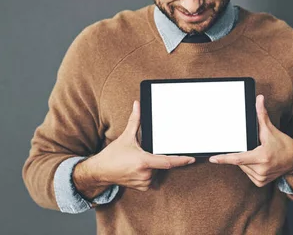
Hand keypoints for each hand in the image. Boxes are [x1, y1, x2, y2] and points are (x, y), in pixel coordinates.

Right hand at [79, 100, 194, 191]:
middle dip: (157, 157)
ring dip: (152, 165)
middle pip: (162, 164)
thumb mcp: (126, 137)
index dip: (181, 160)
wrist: (100, 171)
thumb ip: (135, 120)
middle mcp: (145, 173)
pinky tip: (137, 168)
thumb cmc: (112, 155)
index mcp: (144, 161)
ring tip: (136, 160)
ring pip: (157, 172)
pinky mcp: (141, 187)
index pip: (168, 161)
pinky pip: (151, 179)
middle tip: (143, 153)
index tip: (192, 158)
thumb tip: (137, 105)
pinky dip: (148, 172)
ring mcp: (143, 182)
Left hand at [209, 95, 292, 187]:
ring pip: (243, 167)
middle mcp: (261, 169)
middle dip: (242, 152)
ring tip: (259, 154)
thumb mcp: (271, 130)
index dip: (224, 158)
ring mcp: (261, 178)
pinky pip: (248, 173)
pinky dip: (250, 167)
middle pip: (240, 161)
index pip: (238, 158)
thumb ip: (262, 115)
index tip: (213, 159)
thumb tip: (259, 99)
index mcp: (262, 156)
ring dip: (245, 160)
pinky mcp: (261, 182)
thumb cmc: (284, 144)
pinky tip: (259, 162)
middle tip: (253, 147)